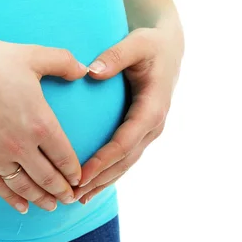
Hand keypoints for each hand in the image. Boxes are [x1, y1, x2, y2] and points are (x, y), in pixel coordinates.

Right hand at [0, 39, 87, 213]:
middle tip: (70, 199)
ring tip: (51, 206)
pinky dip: (12, 199)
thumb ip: (62, 61)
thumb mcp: (32, 56)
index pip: (64, 157)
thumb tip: (84, 69)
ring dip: (41, 199)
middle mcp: (21, 145)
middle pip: (48, 178)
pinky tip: (21, 206)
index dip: (74, 172)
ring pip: (25, 186)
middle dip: (62, 191)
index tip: (79, 179)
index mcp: (40, 123)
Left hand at [74, 23, 183, 203]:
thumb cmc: (150, 44)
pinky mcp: (142, 130)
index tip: (81, 174)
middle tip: (72, 194)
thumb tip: (92, 73)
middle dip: (100, 179)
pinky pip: (125, 157)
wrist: (169, 47)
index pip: (125, 141)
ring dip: (104, 182)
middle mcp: (153, 124)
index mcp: (153, 107)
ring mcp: (149, 130)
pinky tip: (91, 185)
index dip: (103, 160)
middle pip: (125, 160)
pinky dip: (109, 173)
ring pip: (126, 163)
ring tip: (78, 198)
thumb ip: (115, 56)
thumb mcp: (136, 42)